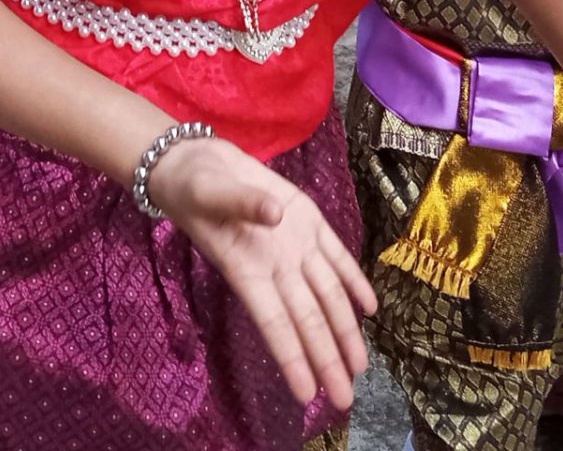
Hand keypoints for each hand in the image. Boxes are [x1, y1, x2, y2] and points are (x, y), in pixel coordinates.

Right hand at [145, 136, 376, 410]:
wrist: (198, 163)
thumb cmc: (193, 186)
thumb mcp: (209, 193)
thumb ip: (242, 204)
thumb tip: (274, 215)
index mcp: (247, 268)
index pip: (274, 322)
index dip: (292, 358)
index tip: (307, 394)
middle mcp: (276, 265)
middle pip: (307, 319)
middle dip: (326, 360)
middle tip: (344, 398)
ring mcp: (295, 245)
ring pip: (327, 295)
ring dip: (344, 331)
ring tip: (359, 368)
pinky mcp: (308, 222)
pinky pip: (337, 256)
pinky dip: (354, 281)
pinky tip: (369, 309)